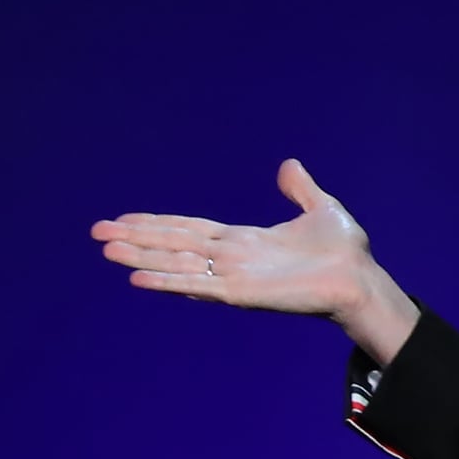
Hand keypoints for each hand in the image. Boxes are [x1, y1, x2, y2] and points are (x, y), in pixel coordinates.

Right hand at [92, 158, 374, 320]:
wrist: (361, 278)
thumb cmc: (344, 252)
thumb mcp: (320, 208)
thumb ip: (299, 190)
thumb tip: (288, 165)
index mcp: (245, 241)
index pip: (192, 229)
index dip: (158, 223)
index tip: (125, 218)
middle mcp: (233, 259)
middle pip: (175, 244)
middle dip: (137, 238)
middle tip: (96, 232)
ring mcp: (234, 277)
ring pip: (178, 263)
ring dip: (142, 257)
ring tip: (106, 250)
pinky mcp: (242, 294)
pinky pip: (199, 286)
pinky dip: (169, 281)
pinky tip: (140, 277)